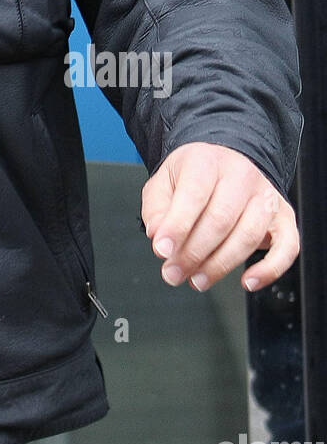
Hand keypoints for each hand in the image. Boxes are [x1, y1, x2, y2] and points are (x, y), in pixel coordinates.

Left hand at [141, 142, 298, 293]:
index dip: (177, 226)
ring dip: (220, 266)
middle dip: (193, 254)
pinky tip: (247, 282)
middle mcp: (241, 175)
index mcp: (207, 161)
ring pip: (248, 236)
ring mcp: (266, 196)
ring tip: (196, 280)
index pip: (194, 194)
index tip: (161, 250)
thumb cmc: (194, 175)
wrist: (227, 161)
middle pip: (220, 220)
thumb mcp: (164, 181)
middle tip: (173, 272)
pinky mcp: (284, 217)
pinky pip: (287, 247)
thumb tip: (158, 235)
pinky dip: (269, 270)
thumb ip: (156, 208)